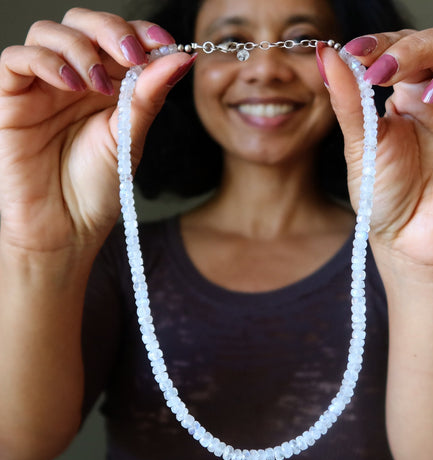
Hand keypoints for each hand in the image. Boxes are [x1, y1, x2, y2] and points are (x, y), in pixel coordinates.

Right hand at [0, 8, 193, 256]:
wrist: (66, 228)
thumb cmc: (98, 190)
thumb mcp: (130, 139)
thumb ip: (148, 97)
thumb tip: (182, 58)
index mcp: (108, 88)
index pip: (121, 40)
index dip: (141, 33)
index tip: (164, 45)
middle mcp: (75, 81)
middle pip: (84, 24)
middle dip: (111, 30)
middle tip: (132, 56)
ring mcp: (43, 88)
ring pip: (49, 33)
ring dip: (80, 47)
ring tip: (100, 84)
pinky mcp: (12, 100)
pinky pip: (16, 60)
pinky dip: (44, 62)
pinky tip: (70, 84)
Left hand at [319, 24, 432, 267]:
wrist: (406, 242)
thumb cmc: (385, 195)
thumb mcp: (362, 147)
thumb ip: (349, 101)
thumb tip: (327, 56)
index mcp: (413, 93)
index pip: (409, 46)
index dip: (385, 42)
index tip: (356, 53)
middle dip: (422, 47)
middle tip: (388, 71)